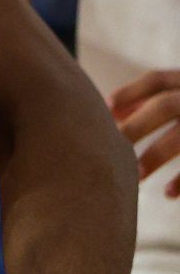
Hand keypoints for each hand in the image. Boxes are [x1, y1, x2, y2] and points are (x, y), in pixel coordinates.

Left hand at [110, 69, 179, 195]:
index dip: (130, 93)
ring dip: (155, 156)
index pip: (160, 80)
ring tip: (135, 177)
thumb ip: (165, 96)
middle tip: (111, 148)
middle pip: (166, 105)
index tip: (105, 110)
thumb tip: (110, 110)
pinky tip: (168, 193)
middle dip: (135, 126)